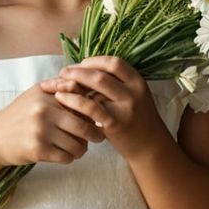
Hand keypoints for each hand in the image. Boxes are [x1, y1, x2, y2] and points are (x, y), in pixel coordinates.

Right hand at [0, 82, 106, 168]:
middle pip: (84, 126)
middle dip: (95, 135)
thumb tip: (85, 84)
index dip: (95, 113)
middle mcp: (44, 111)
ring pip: (77, 145)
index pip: (82, 103)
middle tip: (97, 138)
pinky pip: (66, 157)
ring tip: (78, 148)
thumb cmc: (19, 115)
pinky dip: (69, 158)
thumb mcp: (36, 94)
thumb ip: (59, 86)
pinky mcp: (38, 150)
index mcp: (47, 95)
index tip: (98, 118)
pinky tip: (64, 154)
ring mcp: (41, 131)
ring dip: (82, 149)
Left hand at [38, 57, 162, 162]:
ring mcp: (125, 107)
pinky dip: (75, 101)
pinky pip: (91, 107)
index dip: (93, 61)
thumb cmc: (135, 120)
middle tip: (62, 73)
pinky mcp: (115, 123)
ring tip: (59, 85)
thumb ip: (115, 84)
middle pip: (102, 72)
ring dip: (74, 82)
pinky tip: (63, 99)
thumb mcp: (133, 96)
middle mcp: (133, 92)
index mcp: (137, 81)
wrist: (149, 147)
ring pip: (97, 85)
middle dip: (78, 71)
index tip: (79, 65)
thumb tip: (86, 70)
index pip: (113, 62)